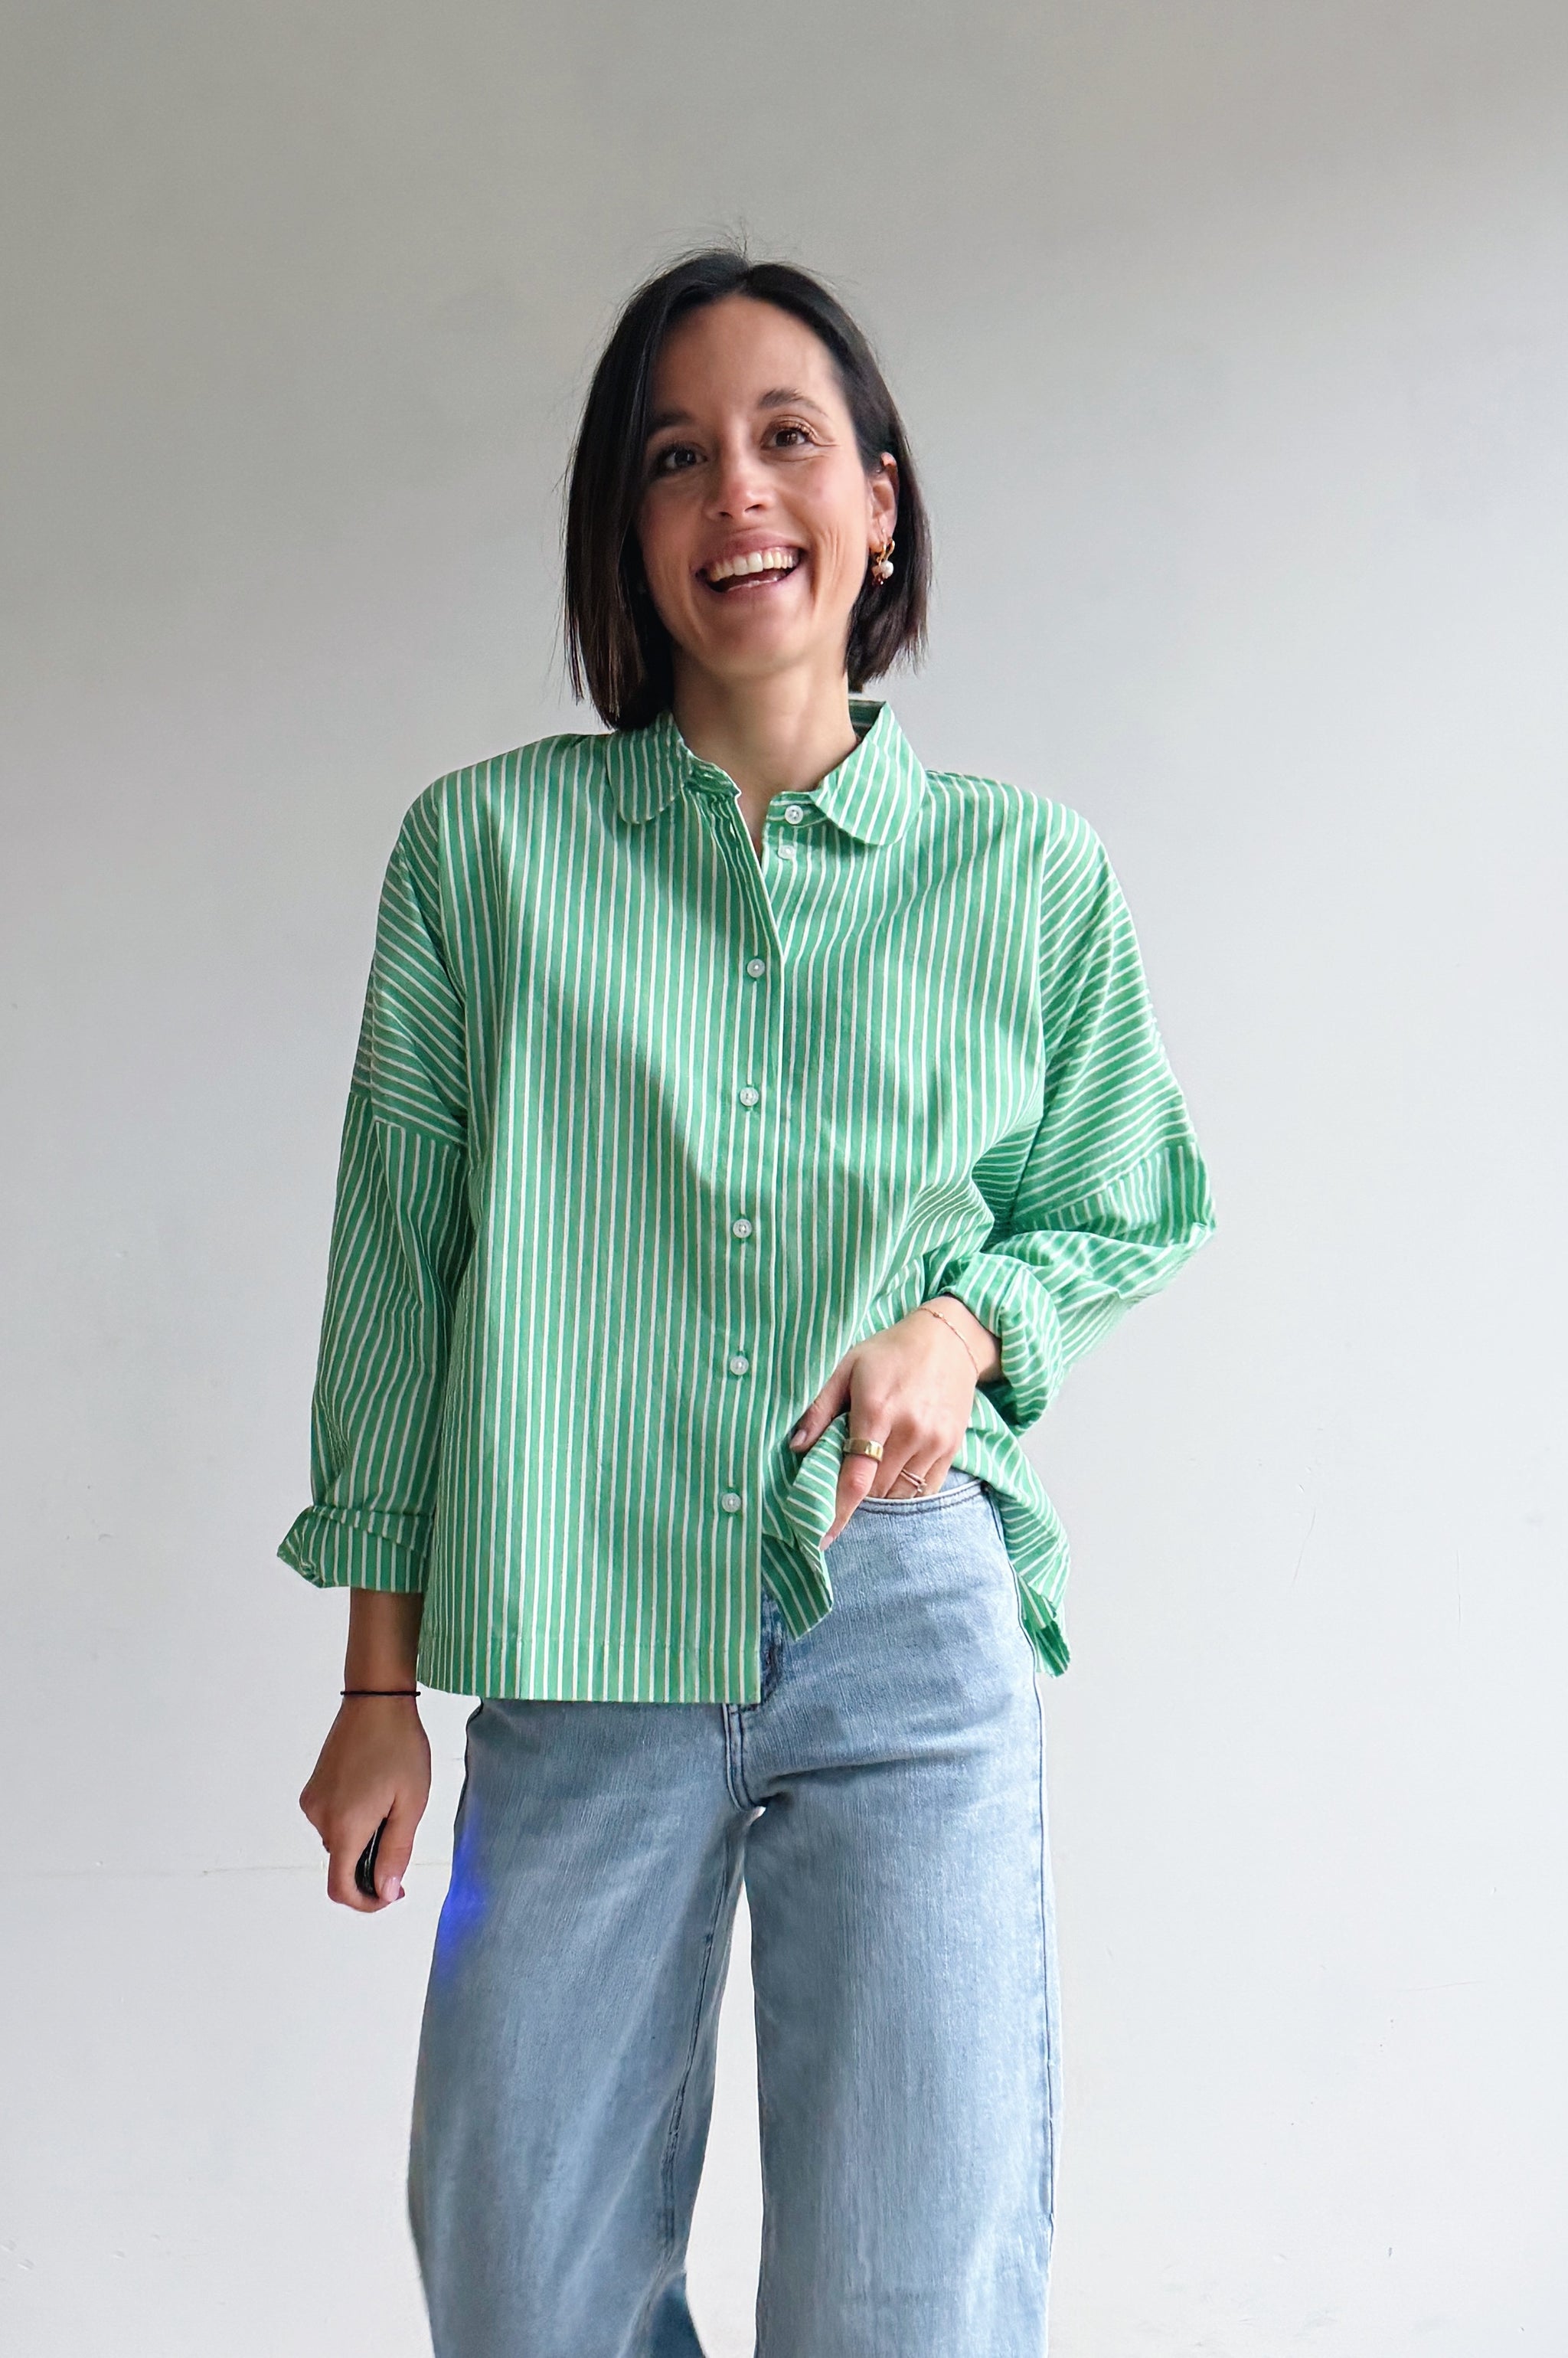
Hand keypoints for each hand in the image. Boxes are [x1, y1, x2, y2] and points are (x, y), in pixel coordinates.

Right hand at [300, 1696, 430, 1912]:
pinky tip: (374, 1790)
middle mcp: (320, 1818)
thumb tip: (385, 1892)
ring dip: (364, 1837)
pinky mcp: (313, 1789)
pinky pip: (333, 1820)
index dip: (364, 1902)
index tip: (390, 1894)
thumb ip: (397, 1852)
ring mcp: (313, 1802)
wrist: (377, 1700)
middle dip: (372, 1862)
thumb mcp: (411, 1804)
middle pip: (343, 1864)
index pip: (340, 1888)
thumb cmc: (400, 1747)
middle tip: (402, 1830)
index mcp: (346, 1825)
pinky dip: (353, 1819)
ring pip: (340, 1841)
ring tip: (390, 1801)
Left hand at [787, 1299, 998, 1545]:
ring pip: (901, 1495)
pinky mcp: (952, 1448)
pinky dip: (905, 1495)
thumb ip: (820, 1408)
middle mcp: (909, 1431)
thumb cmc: (889, 1352)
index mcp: (877, 1411)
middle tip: (835, 1504)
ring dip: (879, 1501)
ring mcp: (934, 1442)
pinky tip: (890, 1485)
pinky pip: (925, 1490)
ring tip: (863, 1493)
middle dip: (854, 1502)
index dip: (837, 1511)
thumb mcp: (847, 1368)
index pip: (856, 1477)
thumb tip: (796, 1446)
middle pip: (876, 1491)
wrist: (948, 1340)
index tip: (821, 1536)